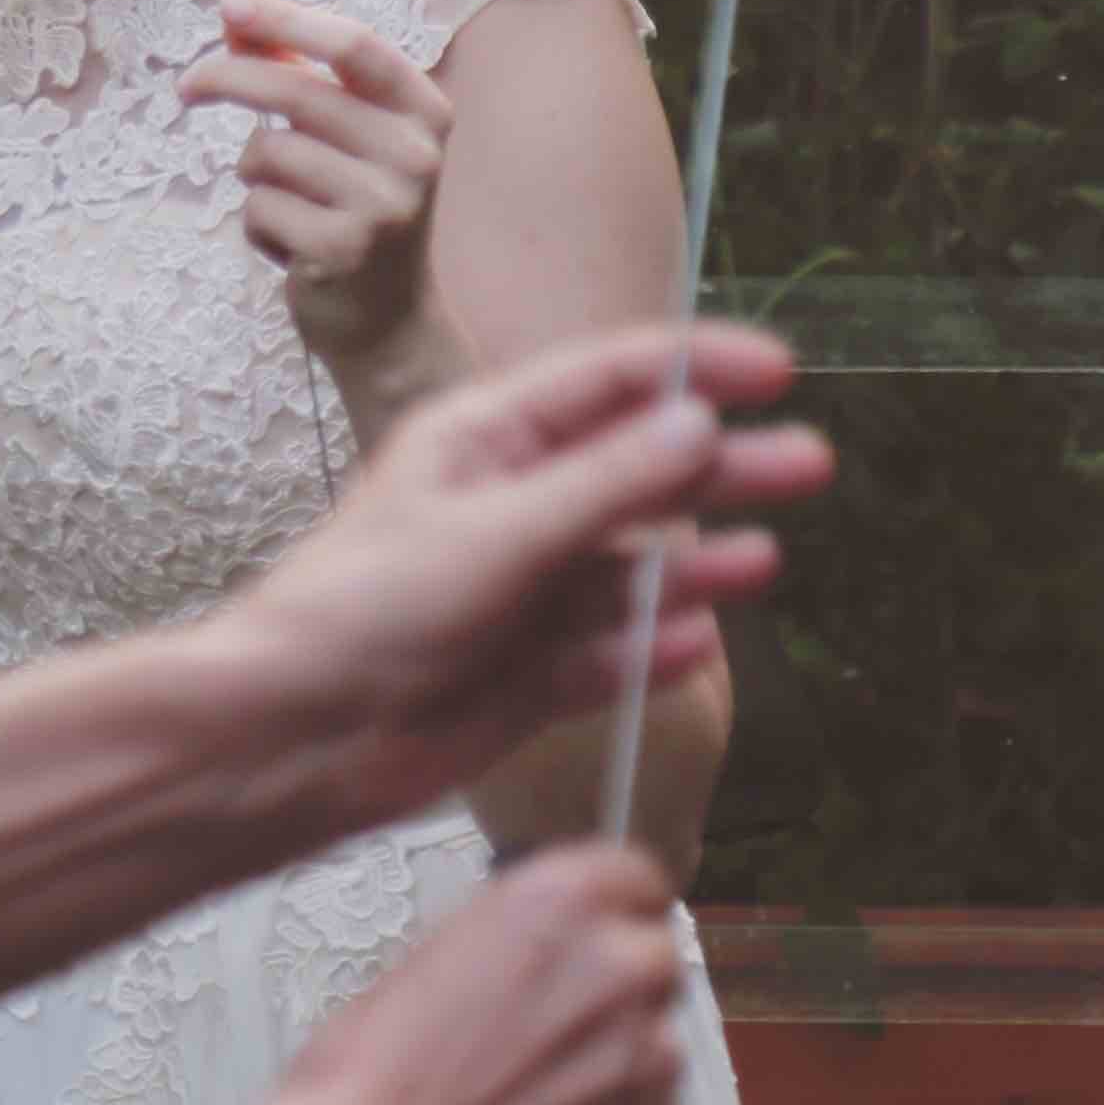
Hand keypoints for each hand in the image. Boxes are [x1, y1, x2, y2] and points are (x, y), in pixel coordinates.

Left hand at [177, 0, 450, 371]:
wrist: (390, 323)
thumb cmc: (357, 211)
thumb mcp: (348, 137)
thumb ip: (302, 77)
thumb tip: (237, 24)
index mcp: (423, 112)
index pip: (353, 44)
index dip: (287, 20)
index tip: (230, 7)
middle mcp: (413, 154)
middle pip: (297, 91)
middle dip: (228, 79)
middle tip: (186, 86)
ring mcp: (382, 203)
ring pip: (268, 152)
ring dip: (254, 175)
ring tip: (288, 205)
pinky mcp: (344, 249)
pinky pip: (260, 206)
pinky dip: (259, 223)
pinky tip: (294, 247)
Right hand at [192, 844, 693, 1104]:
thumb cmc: (374, 1077)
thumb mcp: (438, 955)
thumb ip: (520, 936)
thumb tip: (547, 950)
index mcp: (559, 901)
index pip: (640, 879)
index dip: (615, 913)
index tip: (601, 935)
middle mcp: (617, 969)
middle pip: (654, 963)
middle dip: (616, 994)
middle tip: (552, 1035)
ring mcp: (647, 1061)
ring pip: (657, 1051)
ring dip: (616, 1072)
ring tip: (536, 1104)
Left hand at [227, 323, 829, 830]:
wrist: (295, 736)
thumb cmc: (362, 610)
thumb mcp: (497, 531)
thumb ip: (606, 483)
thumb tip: (698, 422)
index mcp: (485, 441)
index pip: (608, 382)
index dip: (695, 368)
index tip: (776, 370)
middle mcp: (510, 507)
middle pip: (637, 474)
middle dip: (719, 466)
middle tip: (808, 462)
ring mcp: (521, 593)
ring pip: (630, 569)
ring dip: (697, 562)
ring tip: (769, 557)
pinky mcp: (525, 674)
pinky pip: (607, 653)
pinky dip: (651, 648)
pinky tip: (699, 640)